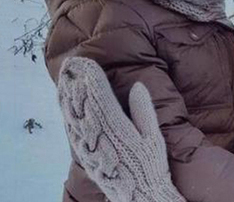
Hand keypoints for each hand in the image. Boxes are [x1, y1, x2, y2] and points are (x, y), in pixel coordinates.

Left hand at [58, 56, 184, 201]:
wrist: (139, 196)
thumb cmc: (150, 166)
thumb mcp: (153, 137)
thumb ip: (144, 111)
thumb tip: (137, 86)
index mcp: (116, 130)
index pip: (98, 98)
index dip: (90, 78)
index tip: (85, 61)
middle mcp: (97, 138)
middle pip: (81, 105)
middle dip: (74, 81)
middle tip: (69, 63)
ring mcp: (87, 148)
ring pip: (72, 116)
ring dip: (66, 94)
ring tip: (64, 77)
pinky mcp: (83, 155)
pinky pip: (71, 130)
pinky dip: (66, 113)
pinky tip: (64, 103)